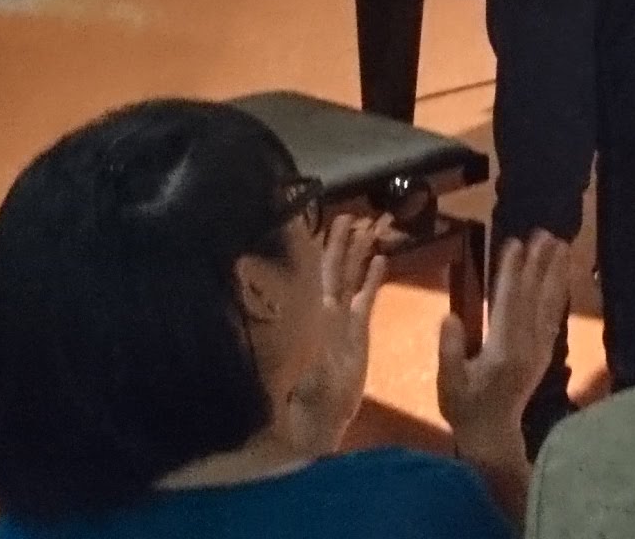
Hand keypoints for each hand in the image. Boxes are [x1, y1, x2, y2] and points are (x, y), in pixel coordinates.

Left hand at [274, 213, 382, 457]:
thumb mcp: (280, 352)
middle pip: (332, 266)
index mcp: (300, 309)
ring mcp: (341, 318)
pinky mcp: (359, 331)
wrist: (314, 418)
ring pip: (351, 276)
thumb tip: (252, 282)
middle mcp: (319, 308)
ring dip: (361, 252)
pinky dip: (374, 279)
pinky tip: (382, 260)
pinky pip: (367, 297)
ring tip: (371, 227)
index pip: (306, 269)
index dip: (311, 246)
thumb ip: (277, 323)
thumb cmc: (292, 387)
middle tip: (350, 215)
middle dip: (340, 241)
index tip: (315, 220)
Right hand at [442, 230, 572, 501]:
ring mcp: (539, 349)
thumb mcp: (449, 382)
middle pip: (534, 296)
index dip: (512, 271)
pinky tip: (561, 278)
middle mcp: (527, 346)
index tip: (516, 242)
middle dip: (540, 263)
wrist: (493, 436)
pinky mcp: (544, 353)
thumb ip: (450, 350)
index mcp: (503, 350)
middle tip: (547, 233)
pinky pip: (553, 316)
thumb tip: (449, 316)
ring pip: (548, 303)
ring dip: (554, 273)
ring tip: (561, 245)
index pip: (508, 302)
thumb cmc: (465, 408)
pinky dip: (558, 294)